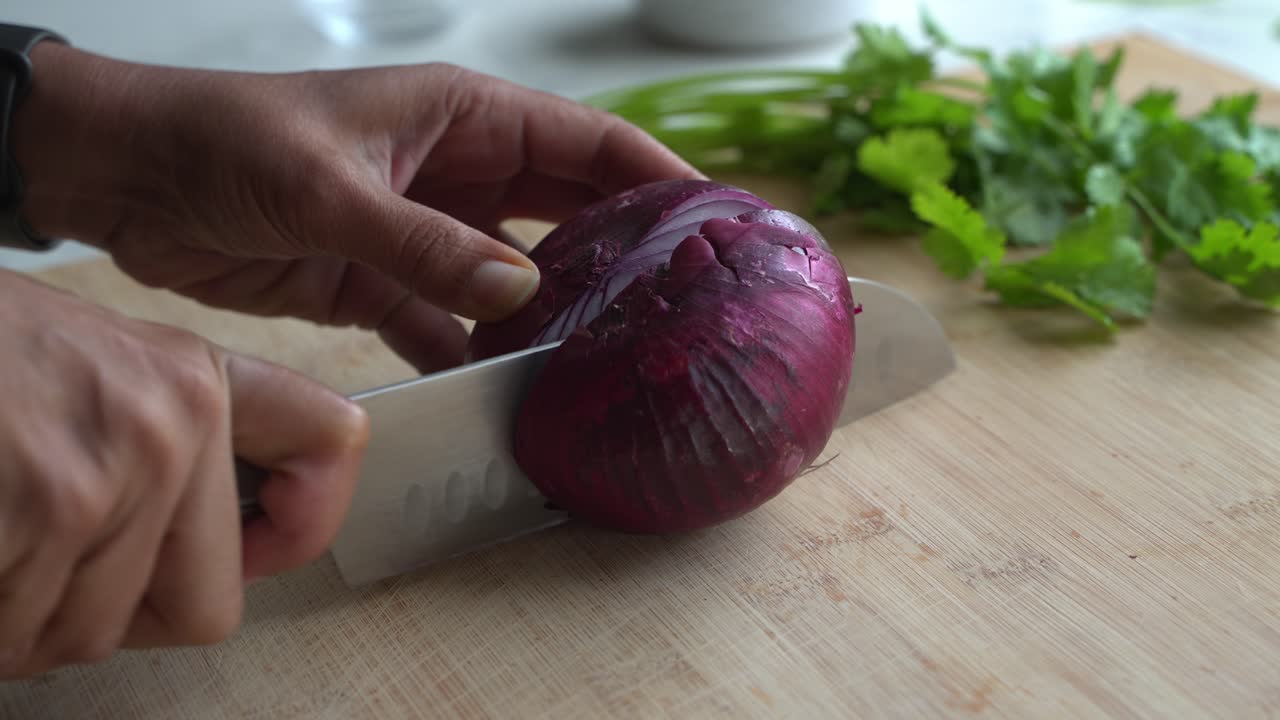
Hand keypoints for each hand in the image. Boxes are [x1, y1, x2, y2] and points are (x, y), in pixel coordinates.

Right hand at [0, 270, 367, 678]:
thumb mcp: (96, 360)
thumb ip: (175, 436)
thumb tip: (250, 537)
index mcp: (193, 379)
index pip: (328, 443)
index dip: (308, 514)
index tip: (272, 538)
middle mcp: (168, 426)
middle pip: (203, 606)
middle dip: (120, 609)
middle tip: (50, 562)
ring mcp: (99, 477)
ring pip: (90, 635)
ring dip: (27, 619)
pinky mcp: (35, 512)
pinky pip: (17, 636)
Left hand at [14, 43, 702, 372]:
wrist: (127, 178)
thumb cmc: (222, 139)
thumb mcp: (329, 187)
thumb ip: (426, 244)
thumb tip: (523, 289)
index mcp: (461, 116)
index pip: (586, 142)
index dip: (655, 178)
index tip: (714, 222)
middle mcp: (456, 171)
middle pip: (564, 211)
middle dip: (620, 253)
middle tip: (675, 307)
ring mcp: (423, 230)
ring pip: (513, 275)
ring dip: (551, 312)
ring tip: (605, 359)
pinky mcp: (381, 283)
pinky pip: (449, 323)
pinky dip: (476, 352)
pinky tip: (507, 387)